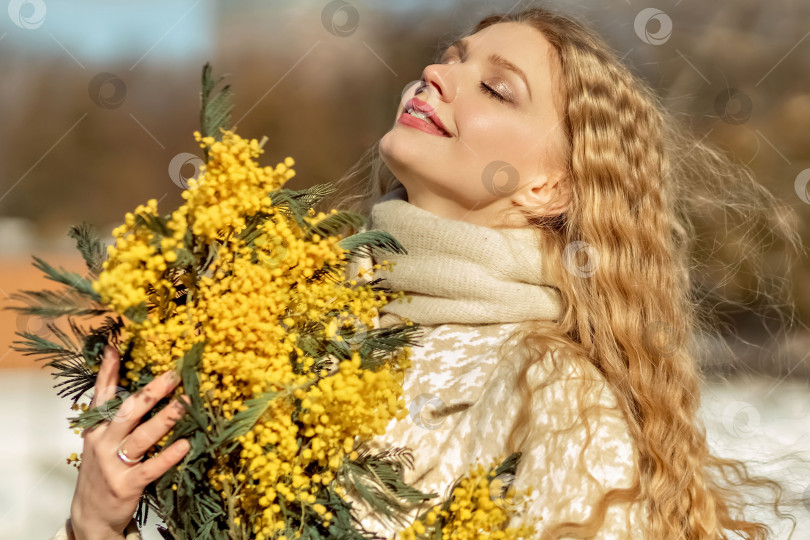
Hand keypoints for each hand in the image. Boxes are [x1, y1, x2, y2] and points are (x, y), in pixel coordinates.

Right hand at [68, 345, 190, 539]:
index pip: (102, 394)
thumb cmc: (103, 470)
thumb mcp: (101, 440)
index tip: (116, 346)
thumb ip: (116, 415)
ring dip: (166, 418)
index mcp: (96, 428)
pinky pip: (151, 467)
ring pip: (141, 436)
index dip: (108, 371)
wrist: (91, 515)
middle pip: (128, 410)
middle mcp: (102, 442)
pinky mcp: (126, 485)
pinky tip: (186, 444)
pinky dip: (169, 455)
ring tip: (187, 403)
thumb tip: (140, 387)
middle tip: (175, 374)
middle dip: (152, 391)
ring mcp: (113, 464)